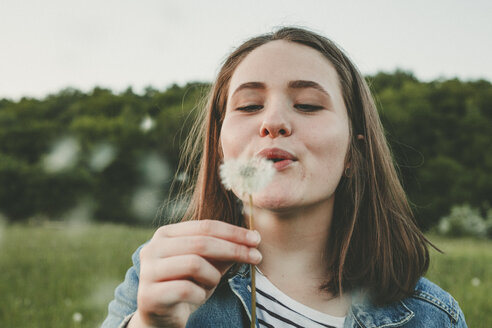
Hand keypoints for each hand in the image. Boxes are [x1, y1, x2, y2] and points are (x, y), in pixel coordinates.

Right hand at [128, 220, 261, 327]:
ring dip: (213, 276)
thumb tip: (252, 239)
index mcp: (166, 234)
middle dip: (234, 249)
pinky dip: (200, 294)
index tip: (256, 239)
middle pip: (202, 243)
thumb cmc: (185, 286)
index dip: (233, 232)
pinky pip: (186, 290)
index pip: (205, 225)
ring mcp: (148, 271)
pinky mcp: (149, 295)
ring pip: (194, 264)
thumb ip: (223, 251)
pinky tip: (198, 297)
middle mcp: (152, 248)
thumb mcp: (207, 266)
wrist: (160, 318)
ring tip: (212, 284)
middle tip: (256, 257)